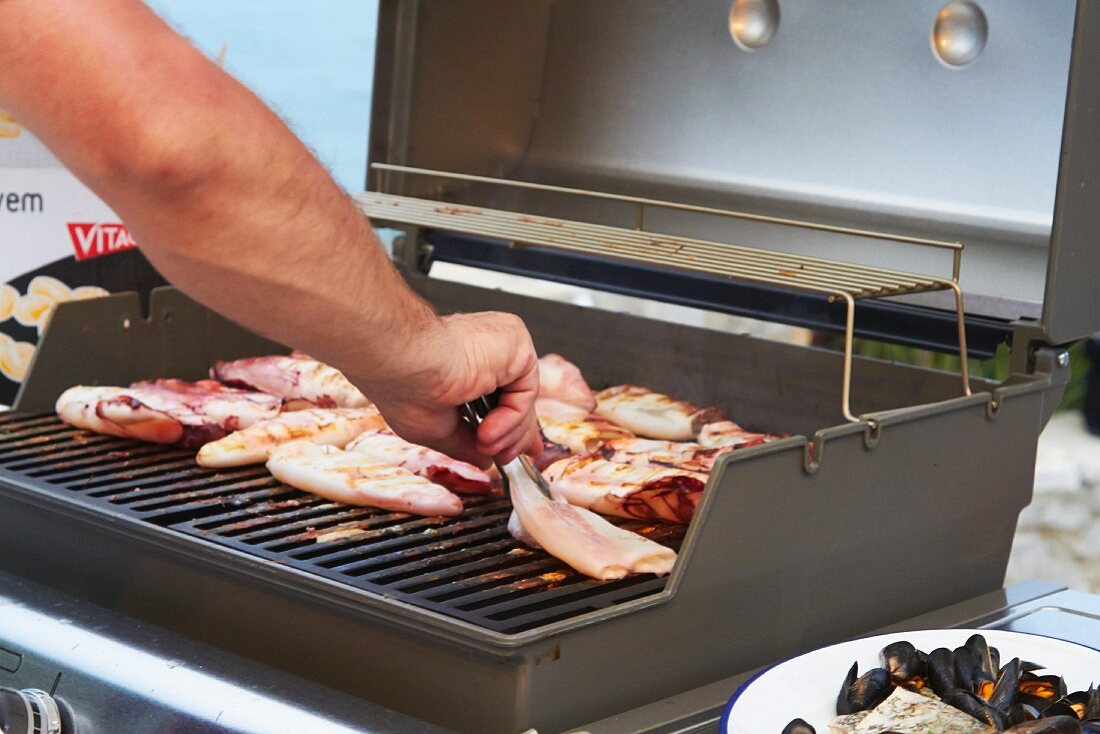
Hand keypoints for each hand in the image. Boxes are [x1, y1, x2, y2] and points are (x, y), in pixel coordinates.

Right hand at [361, 312, 541, 466]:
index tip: (511, 450)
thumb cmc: (403, 389)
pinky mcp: (515, 342)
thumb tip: (484, 460)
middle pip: (515, 399)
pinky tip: (487, 430)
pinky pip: (525, 390)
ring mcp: (501, 345)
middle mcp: (484, 352)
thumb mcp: (435, 429)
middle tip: (508, 458)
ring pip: (521, 399)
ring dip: (507, 433)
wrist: (404, 363)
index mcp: (463, 365)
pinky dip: (512, 417)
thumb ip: (464, 443)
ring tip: (483, 445)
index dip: (509, 425)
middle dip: (517, 434)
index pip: (497, 398)